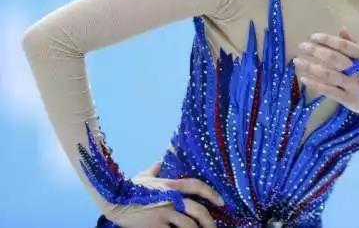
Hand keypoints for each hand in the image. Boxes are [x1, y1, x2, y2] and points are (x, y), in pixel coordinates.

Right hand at [104, 161, 223, 227]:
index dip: (211, 193)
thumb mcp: (143, 176)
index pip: (197, 186)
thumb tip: (159, 162)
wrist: (112, 200)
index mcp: (171, 185)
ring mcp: (164, 213)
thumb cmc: (129, 188)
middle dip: (209, 221)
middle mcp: (171, 199)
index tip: (221, 202)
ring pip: (188, 226)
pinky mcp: (155, 226)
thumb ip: (154, 169)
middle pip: (198, 211)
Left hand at [293, 26, 358, 116]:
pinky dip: (315, 84)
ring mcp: (353, 86)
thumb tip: (341, 28)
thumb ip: (353, 44)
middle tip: (302, 46)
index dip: (328, 40)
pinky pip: (329, 91)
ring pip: (329, 75)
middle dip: (316, 51)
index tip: (313, 36)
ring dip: (312, 67)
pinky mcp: (347, 99)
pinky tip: (304, 78)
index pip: (345, 46)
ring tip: (298, 61)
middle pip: (335, 59)